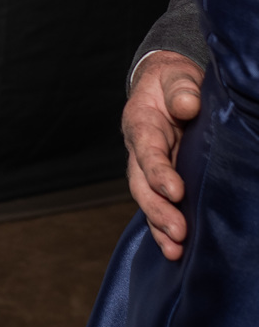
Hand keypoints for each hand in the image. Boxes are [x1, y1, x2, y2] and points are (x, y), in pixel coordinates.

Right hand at [123, 51, 203, 259]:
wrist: (165, 88)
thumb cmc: (172, 82)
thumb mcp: (176, 77)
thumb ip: (181, 88)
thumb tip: (187, 105)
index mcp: (141, 123)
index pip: (147, 150)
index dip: (158, 172)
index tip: (176, 191)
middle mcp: (139, 150)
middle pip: (140, 183)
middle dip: (157, 209)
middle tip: (178, 231)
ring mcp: (147, 168)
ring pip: (146, 199)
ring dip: (159, 226)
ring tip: (175, 250)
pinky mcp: (160, 180)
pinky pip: (158, 204)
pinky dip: (162, 228)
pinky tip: (175, 250)